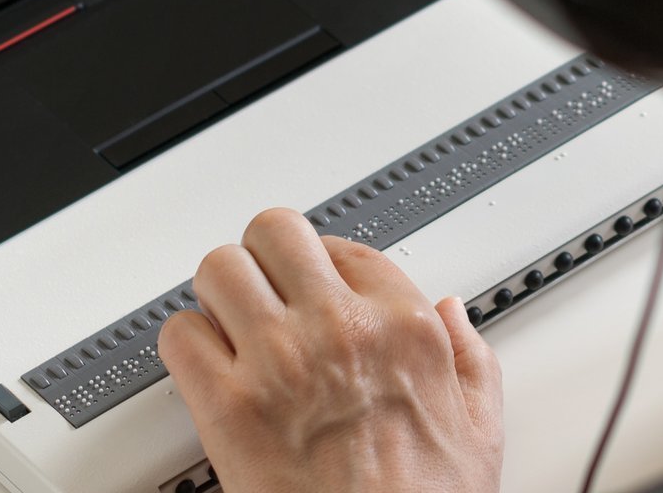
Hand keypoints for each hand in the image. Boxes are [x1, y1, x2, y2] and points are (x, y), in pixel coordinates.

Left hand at [159, 208, 503, 492]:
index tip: (315, 285)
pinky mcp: (228, 407)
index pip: (347, 248)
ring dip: (219, 294)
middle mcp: (341, 330)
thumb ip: (471, 358)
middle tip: (264, 288)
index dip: (323, 265)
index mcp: (406, 329)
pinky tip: (207, 368)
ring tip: (230, 323)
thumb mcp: (481, 429)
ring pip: (220, 269)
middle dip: (264, 259)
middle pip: (275, 234)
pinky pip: (181, 335)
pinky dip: (186, 346)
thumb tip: (454, 314)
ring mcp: (280, 362)